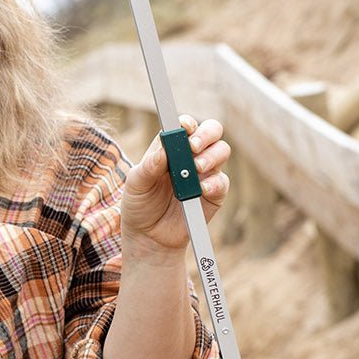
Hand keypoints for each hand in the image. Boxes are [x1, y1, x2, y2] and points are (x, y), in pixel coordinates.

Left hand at [120, 115, 229, 259]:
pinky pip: (222, 182)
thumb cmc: (140, 204)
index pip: (184, 126)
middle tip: (193, 147)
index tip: (183, 127)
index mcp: (170, 147)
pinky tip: (201, 189)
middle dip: (206, 134)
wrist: (149, 235)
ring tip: (195, 168)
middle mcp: (190, 155)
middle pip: (211, 131)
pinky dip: (214, 183)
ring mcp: (204, 173)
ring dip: (211, 156)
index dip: (187, 123)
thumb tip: (164, 150)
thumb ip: (149, 166)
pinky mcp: (214, 193)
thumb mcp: (136, 184)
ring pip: (221, 151)